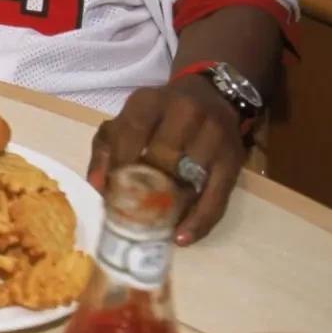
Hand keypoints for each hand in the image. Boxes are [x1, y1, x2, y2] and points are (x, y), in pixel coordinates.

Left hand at [87, 76, 245, 244]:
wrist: (209, 95)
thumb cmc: (158, 114)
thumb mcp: (128, 119)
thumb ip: (106, 149)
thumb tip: (98, 186)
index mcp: (151, 100)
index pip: (132, 131)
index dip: (120, 162)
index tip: (112, 189)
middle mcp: (185, 111)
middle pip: (163, 154)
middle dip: (146, 186)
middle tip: (134, 210)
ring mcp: (213, 133)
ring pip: (191, 177)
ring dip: (172, 205)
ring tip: (156, 224)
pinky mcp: (233, 157)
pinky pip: (217, 196)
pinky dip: (199, 221)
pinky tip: (182, 237)